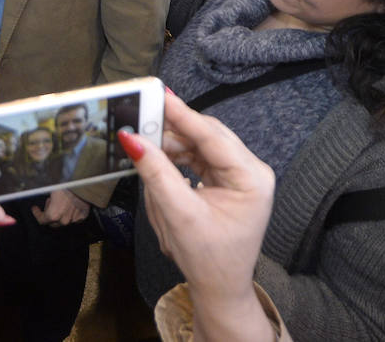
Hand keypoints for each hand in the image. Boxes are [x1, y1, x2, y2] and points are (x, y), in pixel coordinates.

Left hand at [31, 189, 89, 225]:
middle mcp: (63, 220)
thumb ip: (49, 201)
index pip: (41, 220)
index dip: (37, 214)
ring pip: (64, 220)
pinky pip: (74, 218)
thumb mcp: (52, 191)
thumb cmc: (67, 186)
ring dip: (61, 214)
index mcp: (53, 215)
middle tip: (50, 204)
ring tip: (63, 202)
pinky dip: (72, 213)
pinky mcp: (82, 217)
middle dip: (50, 215)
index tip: (35, 209)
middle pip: (53, 222)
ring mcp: (73, 220)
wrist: (83, 185)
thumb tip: (49, 201)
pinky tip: (71, 205)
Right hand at [120, 92, 275, 339]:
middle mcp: (252, 171)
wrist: (220, 288)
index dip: (183, 116)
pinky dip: (178, 156)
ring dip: (173, 143)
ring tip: (145, 142)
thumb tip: (132, 140)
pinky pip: (200, 157)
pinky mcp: (228, 180)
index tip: (159, 96)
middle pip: (208, 136)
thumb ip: (156, 174)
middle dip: (174, 128)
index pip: (213, 138)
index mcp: (252, 179)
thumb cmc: (207, 258)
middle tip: (142, 117)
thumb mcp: (178, 216)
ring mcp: (241, 175)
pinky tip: (159, 157)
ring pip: (202, 144)